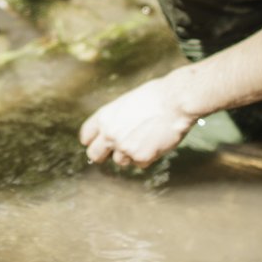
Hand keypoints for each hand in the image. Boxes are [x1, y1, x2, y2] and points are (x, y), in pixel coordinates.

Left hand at [79, 74, 195, 169]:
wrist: (175, 101)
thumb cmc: (155, 97)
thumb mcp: (126, 103)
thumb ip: (115, 119)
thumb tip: (112, 131)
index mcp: (104, 117)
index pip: (86, 136)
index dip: (94, 140)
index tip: (100, 143)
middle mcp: (109, 134)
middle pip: (94, 155)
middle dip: (104, 155)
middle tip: (117, 151)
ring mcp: (124, 147)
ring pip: (120, 161)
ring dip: (130, 155)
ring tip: (146, 138)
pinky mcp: (141, 157)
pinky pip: (140, 164)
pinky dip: (148, 157)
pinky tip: (156, 142)